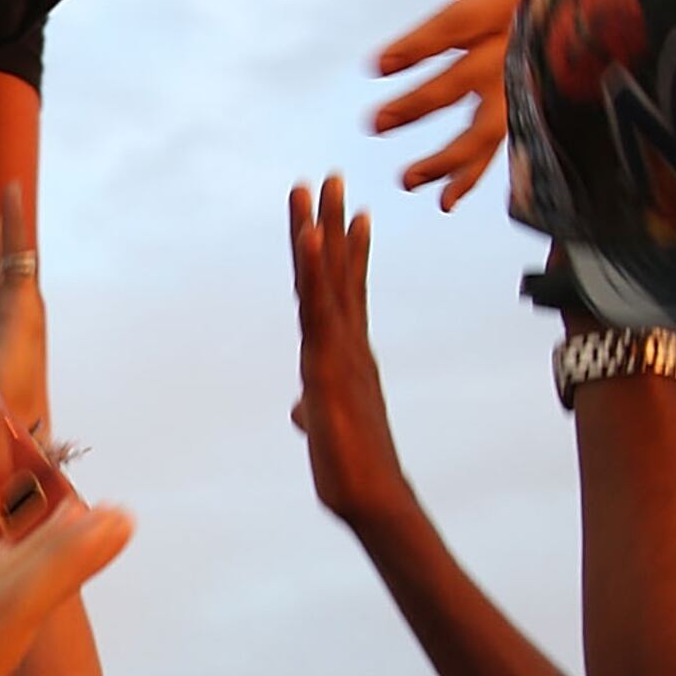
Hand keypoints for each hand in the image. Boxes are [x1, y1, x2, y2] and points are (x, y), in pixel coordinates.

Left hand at [287, 176, 412, 527]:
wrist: (372, 498)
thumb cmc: (353, 471)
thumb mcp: (325, 429)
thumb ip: (315, 409)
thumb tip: (304, 409)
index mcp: (347, 355)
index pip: (345, 293)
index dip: (346, 253)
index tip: (350, 215)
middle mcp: (348, 343)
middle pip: (338, 271)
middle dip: (334, 223)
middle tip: (333, 177)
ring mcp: (339, 349)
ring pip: (328, 277)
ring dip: (322, 228)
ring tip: (322, 184)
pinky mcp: (327, 362)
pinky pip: (318, 304)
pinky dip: (314, 266)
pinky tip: (308, 231)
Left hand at [338, 0, 546, 207]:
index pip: (459, 24)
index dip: (420, 45)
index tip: (375, 66)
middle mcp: (520, 38)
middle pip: (475, 78)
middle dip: (425, 103)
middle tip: (373, 123)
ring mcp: (522, 72)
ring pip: (494, 122)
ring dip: (453, 157)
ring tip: (405, 180)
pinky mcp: (517, 94)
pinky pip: (499, 139)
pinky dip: (475, 173)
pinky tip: (441, 202)